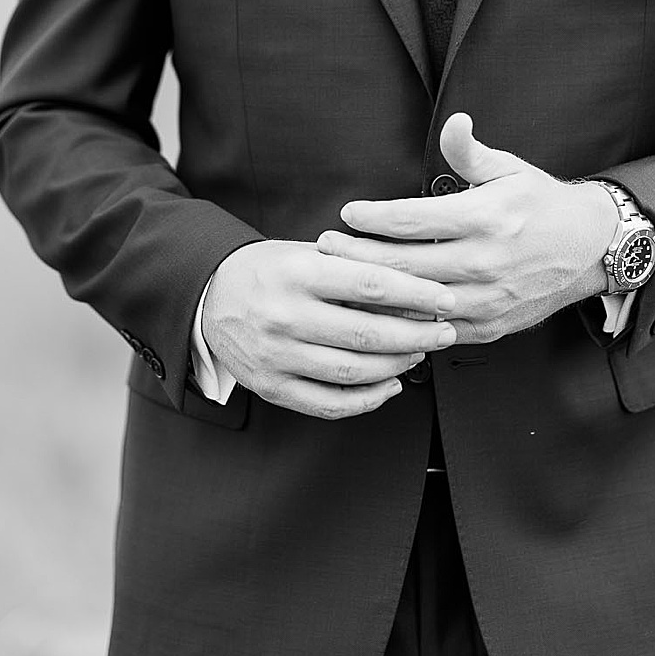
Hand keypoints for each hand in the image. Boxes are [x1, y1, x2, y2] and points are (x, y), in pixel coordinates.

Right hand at [200, 239, 457, 419]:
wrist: (209, 297)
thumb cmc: (269, 270)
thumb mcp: (306, 252)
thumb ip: (354, 265)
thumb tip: (416, 281)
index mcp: (298, 274)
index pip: (370, 285)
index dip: (416, 294)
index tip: (446, 298)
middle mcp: (286, 317)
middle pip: (367, 334)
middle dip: (416, 335)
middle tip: (445, 330)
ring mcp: (277, 357)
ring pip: (353, 371)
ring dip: (397, 365)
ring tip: (420, 352)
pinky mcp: (272, 387)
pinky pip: (329, 403)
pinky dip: (367, 398)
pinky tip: (389, 385)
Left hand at [318, 114, 615, 343]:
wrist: (589, 249)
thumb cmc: (542, 204)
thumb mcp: (509, 168)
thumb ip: (470, 151)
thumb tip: (453, 122)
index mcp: (486, 218)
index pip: (414, 219)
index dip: (374, 216)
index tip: (348, 212)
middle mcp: (485, 262)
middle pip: (404, 265)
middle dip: (358, 256)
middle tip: (326, 246)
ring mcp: (486, 299)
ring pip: (415, 303)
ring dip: (373, 293)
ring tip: (340, 280)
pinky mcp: (488, 326)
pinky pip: (435, 330)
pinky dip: (403, 322)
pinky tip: (378, 311)